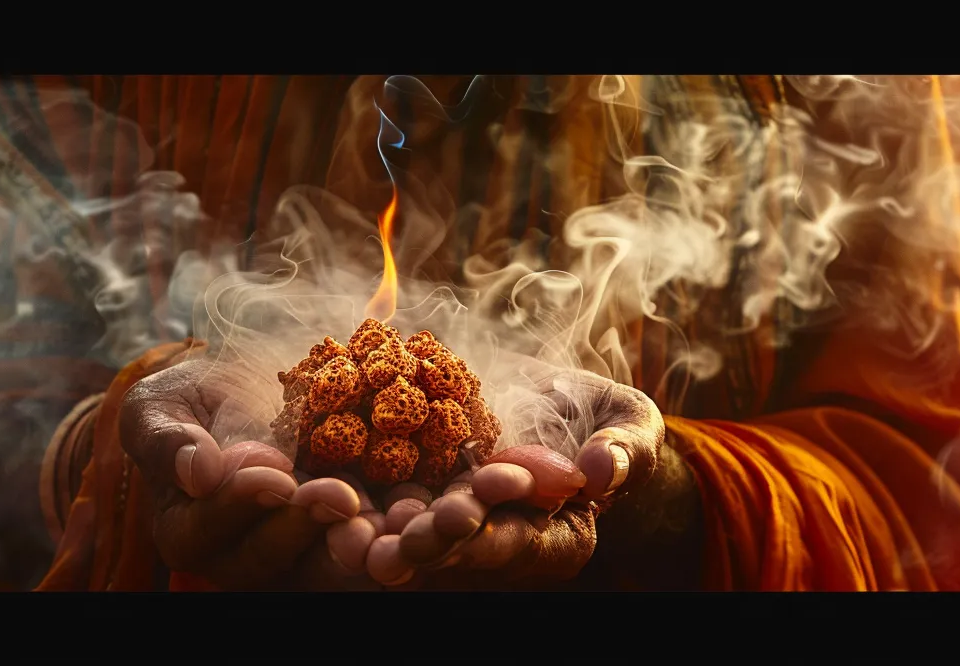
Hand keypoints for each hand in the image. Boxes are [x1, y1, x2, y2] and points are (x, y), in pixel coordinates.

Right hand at [121, 357, 380, 589]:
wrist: (242, 396)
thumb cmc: (189, 403)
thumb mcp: (158, 409)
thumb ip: (167, 442)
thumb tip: (197, 472)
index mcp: (188, 531)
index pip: (209, 528)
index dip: (241, 504)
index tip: (270, 474)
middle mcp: (241, 556)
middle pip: (273, 557)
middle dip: (308, 526)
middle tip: (337, 496)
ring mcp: (299, 552)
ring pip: (327, 565)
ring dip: (361, 545)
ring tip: (387, 521)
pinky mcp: (347, 535)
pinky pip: (374, 544)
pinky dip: (399, 531)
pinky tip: (422, 511)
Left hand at [363, 359, 668, 588]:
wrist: (566, 410)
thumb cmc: (609, 425)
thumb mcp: (630, 427)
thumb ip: (625, 450)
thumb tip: (604, 471)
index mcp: (556, 539)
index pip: (520, 543)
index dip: (489, 531)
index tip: (461, 511)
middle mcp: (500, 542)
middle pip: (459, 550)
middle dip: (425, 544)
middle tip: (389, 542)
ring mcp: (457, 523)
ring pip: (417, 537)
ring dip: (382, 537)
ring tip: (349, 534)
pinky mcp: (424, 492)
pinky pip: (390, 501)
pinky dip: (361, 503)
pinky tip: (329, 498)